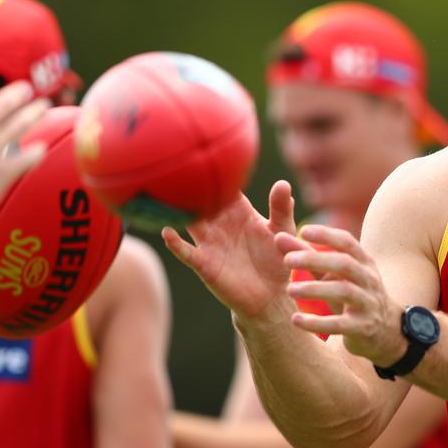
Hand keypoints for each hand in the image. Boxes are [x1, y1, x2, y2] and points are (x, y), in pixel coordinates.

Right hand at [162, 180, 296, 321]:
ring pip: (189, 223)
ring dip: (178, 212)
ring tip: (165, 197)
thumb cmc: (277, 260)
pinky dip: (176, 242)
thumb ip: (281, 209)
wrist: (271, 296)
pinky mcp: (205, 264)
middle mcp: (220, 224)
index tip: (206, 152)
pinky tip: (167, 231)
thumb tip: (283, 183)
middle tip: (176, 167)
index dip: (216, 173)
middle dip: (190, 187)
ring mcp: (210, 243)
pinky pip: (186, 251)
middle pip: (201, 201)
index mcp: (239, 212)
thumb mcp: (282, 232)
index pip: (224, 188)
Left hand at [278, 224, 405, 365]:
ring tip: (289, 290)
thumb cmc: (350, 293)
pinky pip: (340, 324)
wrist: (385, 331)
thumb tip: (278, 236)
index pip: (347, 242)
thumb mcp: (332, 273)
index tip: (303, 231)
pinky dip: (317, 323)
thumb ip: (307, 255)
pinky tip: (296, 320)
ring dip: (314, 289)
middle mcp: (369, 279)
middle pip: (345, 264)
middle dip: (315, 260)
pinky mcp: (363, 328)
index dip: (326, 234)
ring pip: (344, 292)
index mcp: (363, 261)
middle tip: (287, 260)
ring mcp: (368, 303)